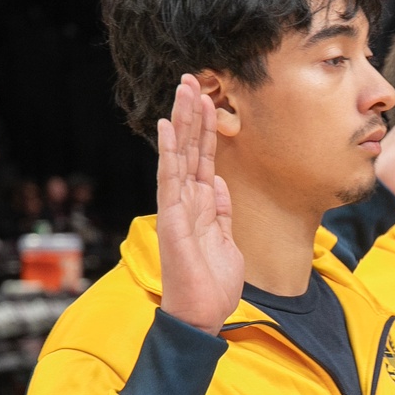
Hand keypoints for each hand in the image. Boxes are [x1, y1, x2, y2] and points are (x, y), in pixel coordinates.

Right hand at [156, 75, 243, 336]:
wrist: (202, 315)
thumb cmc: (213, 284)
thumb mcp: (227, 242)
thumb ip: (222, 213)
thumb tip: (220, 185)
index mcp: (202, 205)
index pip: (203, 158)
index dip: (206, 129)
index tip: (208, 99)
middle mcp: (186, 201)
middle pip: (189, 149)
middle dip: (192, 114)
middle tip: (193, 78)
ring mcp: (177, 208)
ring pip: (179, 155)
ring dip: (182, 122)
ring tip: (184, 89)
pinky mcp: (173, 219)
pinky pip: (170, 180)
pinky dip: (169, 152)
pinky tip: (168, 128)